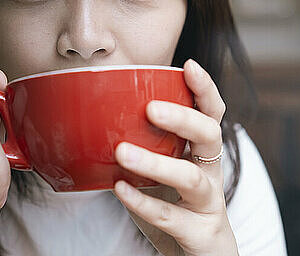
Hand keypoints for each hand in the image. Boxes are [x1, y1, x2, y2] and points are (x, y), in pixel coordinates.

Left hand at [112, 59, 238, 255]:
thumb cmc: (174, 206)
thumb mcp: (160, 173)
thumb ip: (139, 148)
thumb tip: (88, 121)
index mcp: (201, 152)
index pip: (211, 113)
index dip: (205, 89)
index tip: (189, 65)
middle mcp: (211, 172)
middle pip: (209, 135)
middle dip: (182, 118)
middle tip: (151, 109)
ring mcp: (209, 205)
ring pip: (191, 178)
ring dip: (156, 162)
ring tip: (123, 152)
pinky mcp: (199, 234)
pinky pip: (171, 217)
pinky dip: (143, 202)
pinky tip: (119, 189)